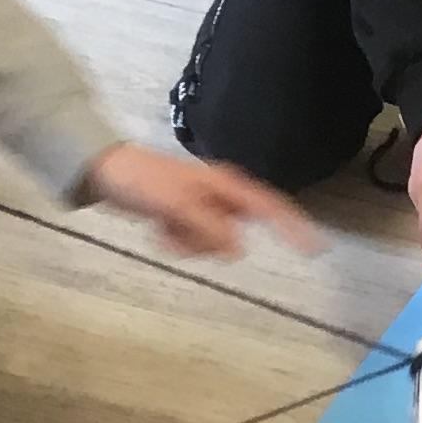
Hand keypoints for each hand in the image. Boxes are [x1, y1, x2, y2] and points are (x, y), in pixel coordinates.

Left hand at [85, 143, 321, 258]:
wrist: (104, 171)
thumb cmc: (142, 181)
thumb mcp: (177, 205)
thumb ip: (209, 227)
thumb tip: (237, 250)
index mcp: (226, 185)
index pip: (270, 207)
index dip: (295, 226)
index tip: (317, 248)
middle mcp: (220, 196)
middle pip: (236, 233)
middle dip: (208, 241)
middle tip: (176, 228)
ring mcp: (203, 208)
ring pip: (213, 242)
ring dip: (188, 243)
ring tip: (163, 225)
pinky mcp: (186, 217)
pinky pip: (194, 242)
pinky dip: (177, 242)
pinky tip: (158, 227)